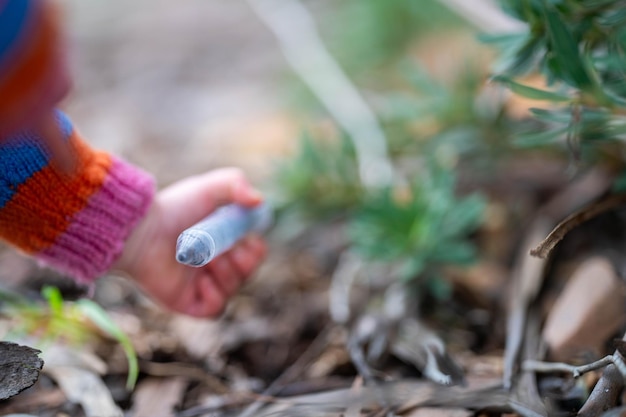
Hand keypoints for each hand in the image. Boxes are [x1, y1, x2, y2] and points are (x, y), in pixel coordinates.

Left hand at [113, 168, 266, 317]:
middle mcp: (214, 263)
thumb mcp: (209, 187)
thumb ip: (236, 184)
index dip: (255, 248)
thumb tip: (260, 202)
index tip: (244, 237)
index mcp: (223, 240)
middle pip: (248, 272)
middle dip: (243, 261)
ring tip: (205, 259)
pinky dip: (215, 295)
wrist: (141, 232)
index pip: (255, 252)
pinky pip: (215, 309)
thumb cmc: (174, 208)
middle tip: (224, 250)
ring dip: (226, 273)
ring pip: (234, 289)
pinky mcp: (188, 301)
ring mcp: (202, 283)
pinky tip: (201, 281)